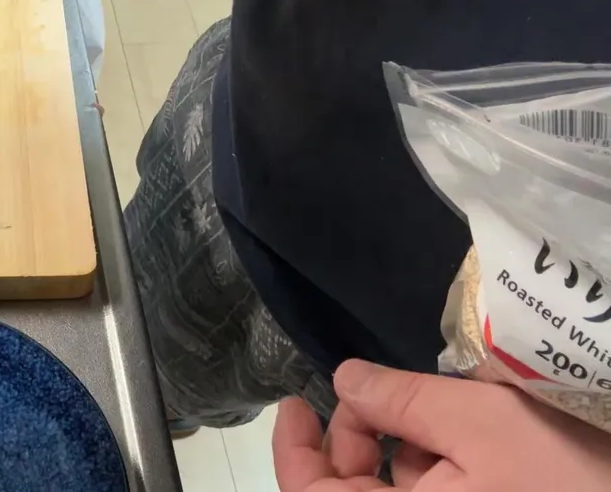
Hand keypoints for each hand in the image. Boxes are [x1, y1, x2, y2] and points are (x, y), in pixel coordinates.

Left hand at [273, 359, 610, 490]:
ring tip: (439, 412)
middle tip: (376, 392)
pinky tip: (466, 439)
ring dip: (400, 451)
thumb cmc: (565, 478)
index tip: (295, 403)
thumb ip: (403, 401)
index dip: (292, 450)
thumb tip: (346, 379)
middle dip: (354, 437)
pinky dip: (436, 468)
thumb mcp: (481, 424)